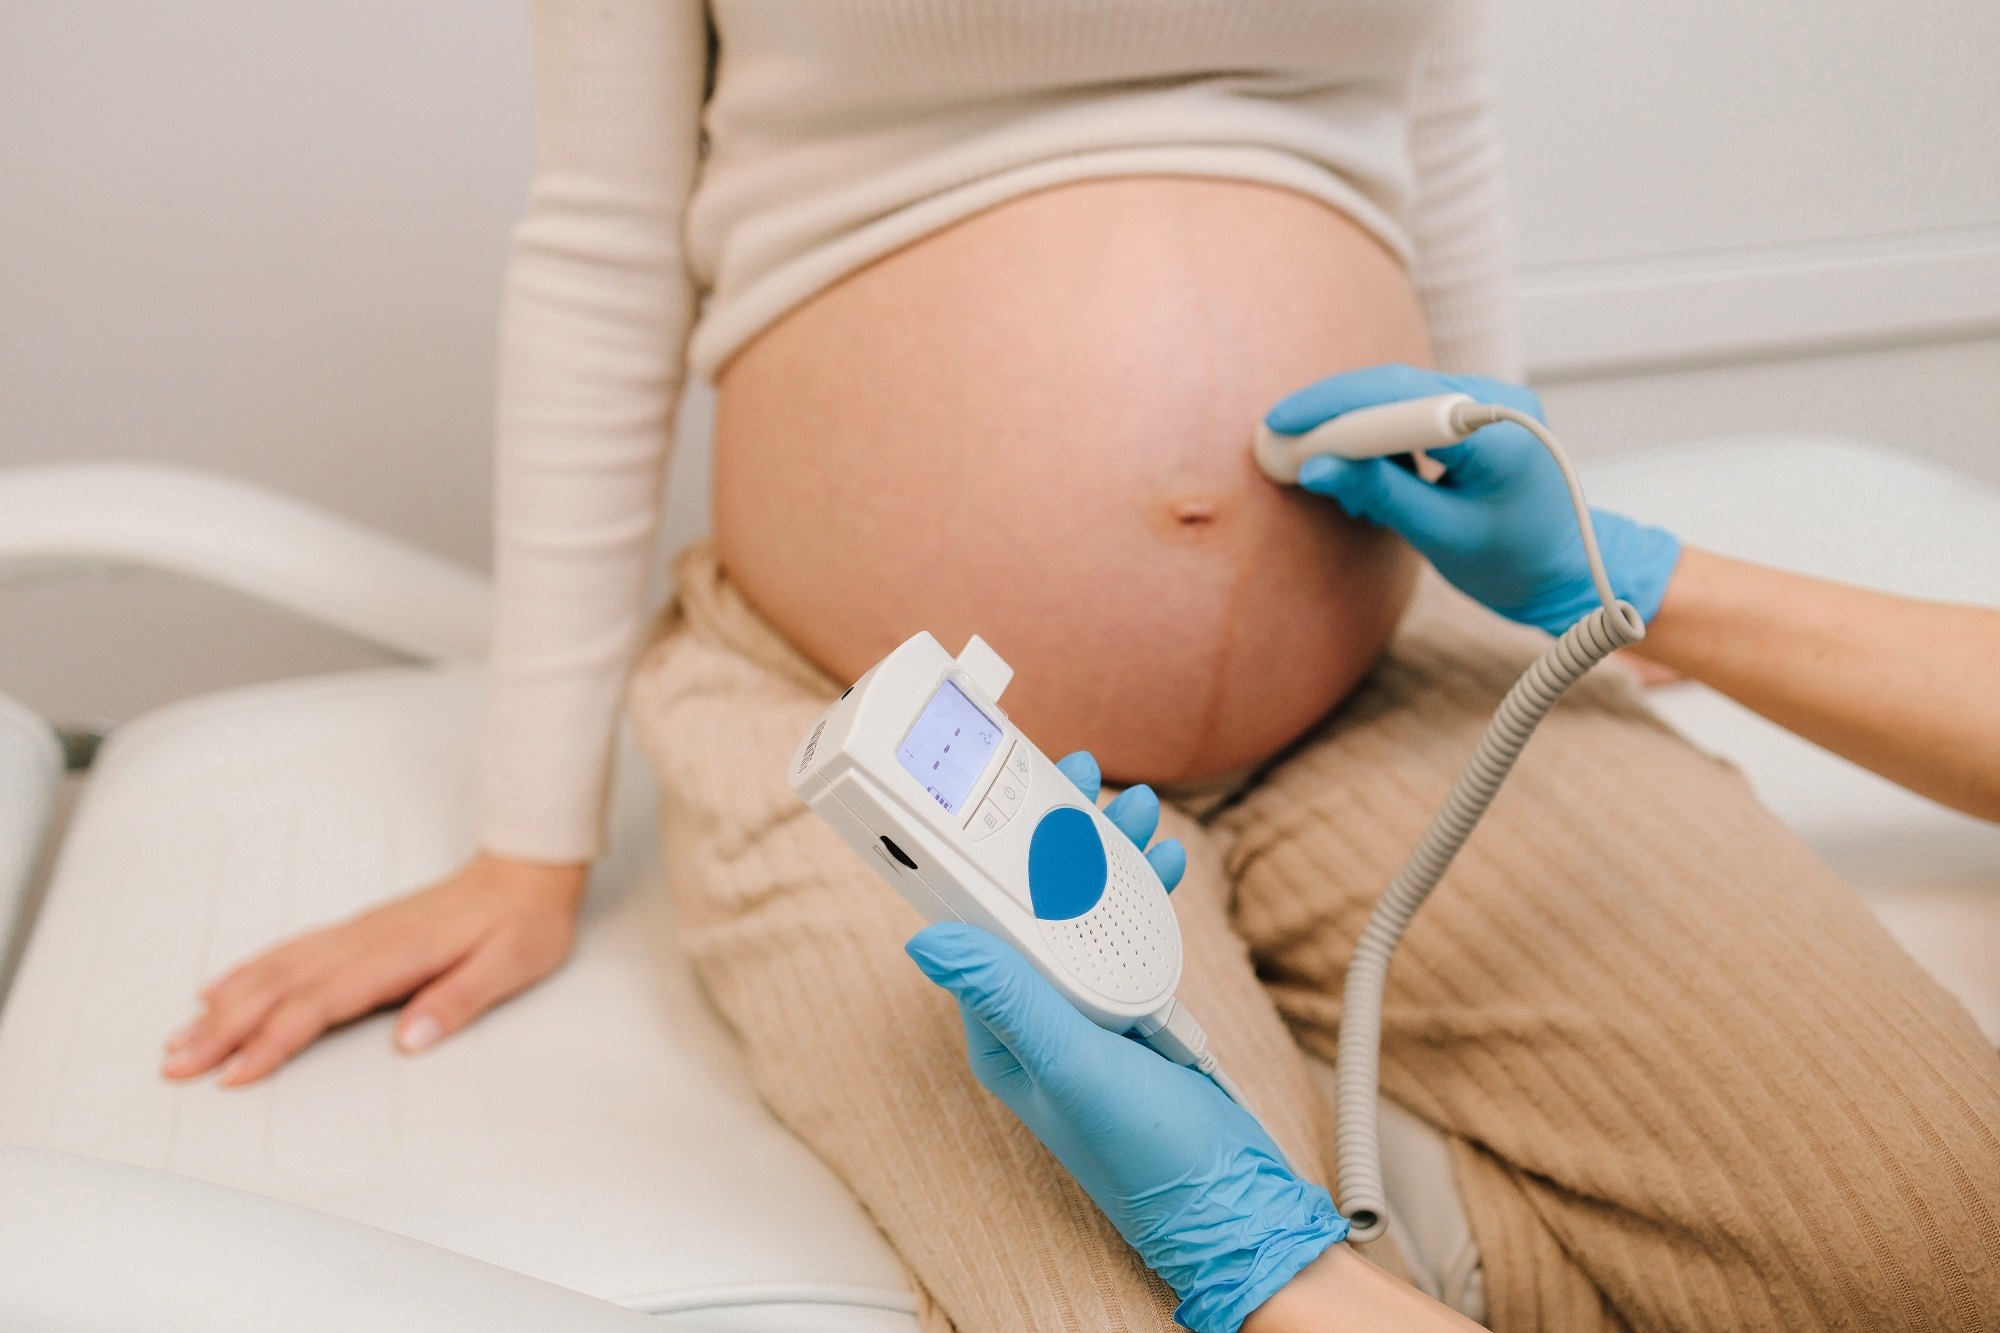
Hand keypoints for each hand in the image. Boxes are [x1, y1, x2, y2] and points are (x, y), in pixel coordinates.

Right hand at [162, 852, 587, 1085]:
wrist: (529, 868)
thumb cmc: (525, 921)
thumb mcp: (512, 965)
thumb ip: (460, 1000)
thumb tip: (412, 1038)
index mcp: (400, 954)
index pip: (322, 1003)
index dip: (274, 1040)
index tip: (234, 1074)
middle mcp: (367, 940)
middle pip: (282, 987)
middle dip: (224, 1029)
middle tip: (177, 1065)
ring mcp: (358, 932)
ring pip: (277, 969)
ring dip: (226, 1004)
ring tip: (181, 1038)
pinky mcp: (359, 931)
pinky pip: (291, 950)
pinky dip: (248, 971)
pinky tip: (221, 987)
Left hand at [906, 754, 1342, 1332]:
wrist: (1233, 1206)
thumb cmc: (1148, 1156)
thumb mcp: (1072, 1067)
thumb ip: (1010, 997)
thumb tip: (926, 940)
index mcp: (1003, 1028)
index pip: (980, 919)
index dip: (992, 849)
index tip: (1015, 792)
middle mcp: (1037, 1016)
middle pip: (1036, 900)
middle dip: (1060, 835)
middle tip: (1086, 777)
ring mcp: (1086, 1013)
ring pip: (1087, 910)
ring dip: (1110, 855)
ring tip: (1139, 809)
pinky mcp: (1132, 1015)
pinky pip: (1129, 936)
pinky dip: (1146, 895)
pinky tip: (1167, 865)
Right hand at [1267, 362, 1680, 634]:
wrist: (1567, 571)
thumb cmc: (1513, 564)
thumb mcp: (1439, 535)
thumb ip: (1379, 494)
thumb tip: (1317, 466)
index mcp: (1498, 432)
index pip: (1398, 400)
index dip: (1334, 411)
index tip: (1284, 426)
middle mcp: (1499, 400)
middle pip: (1394, 385)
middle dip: (1332, 410)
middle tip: (1280, 435)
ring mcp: (1491, 400)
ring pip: (1398, 394)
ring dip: (1352, 423)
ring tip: (1316, 462)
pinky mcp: (1478, 412)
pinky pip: (1413, 408)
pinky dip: (1377, 432)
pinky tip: (1356, 466)